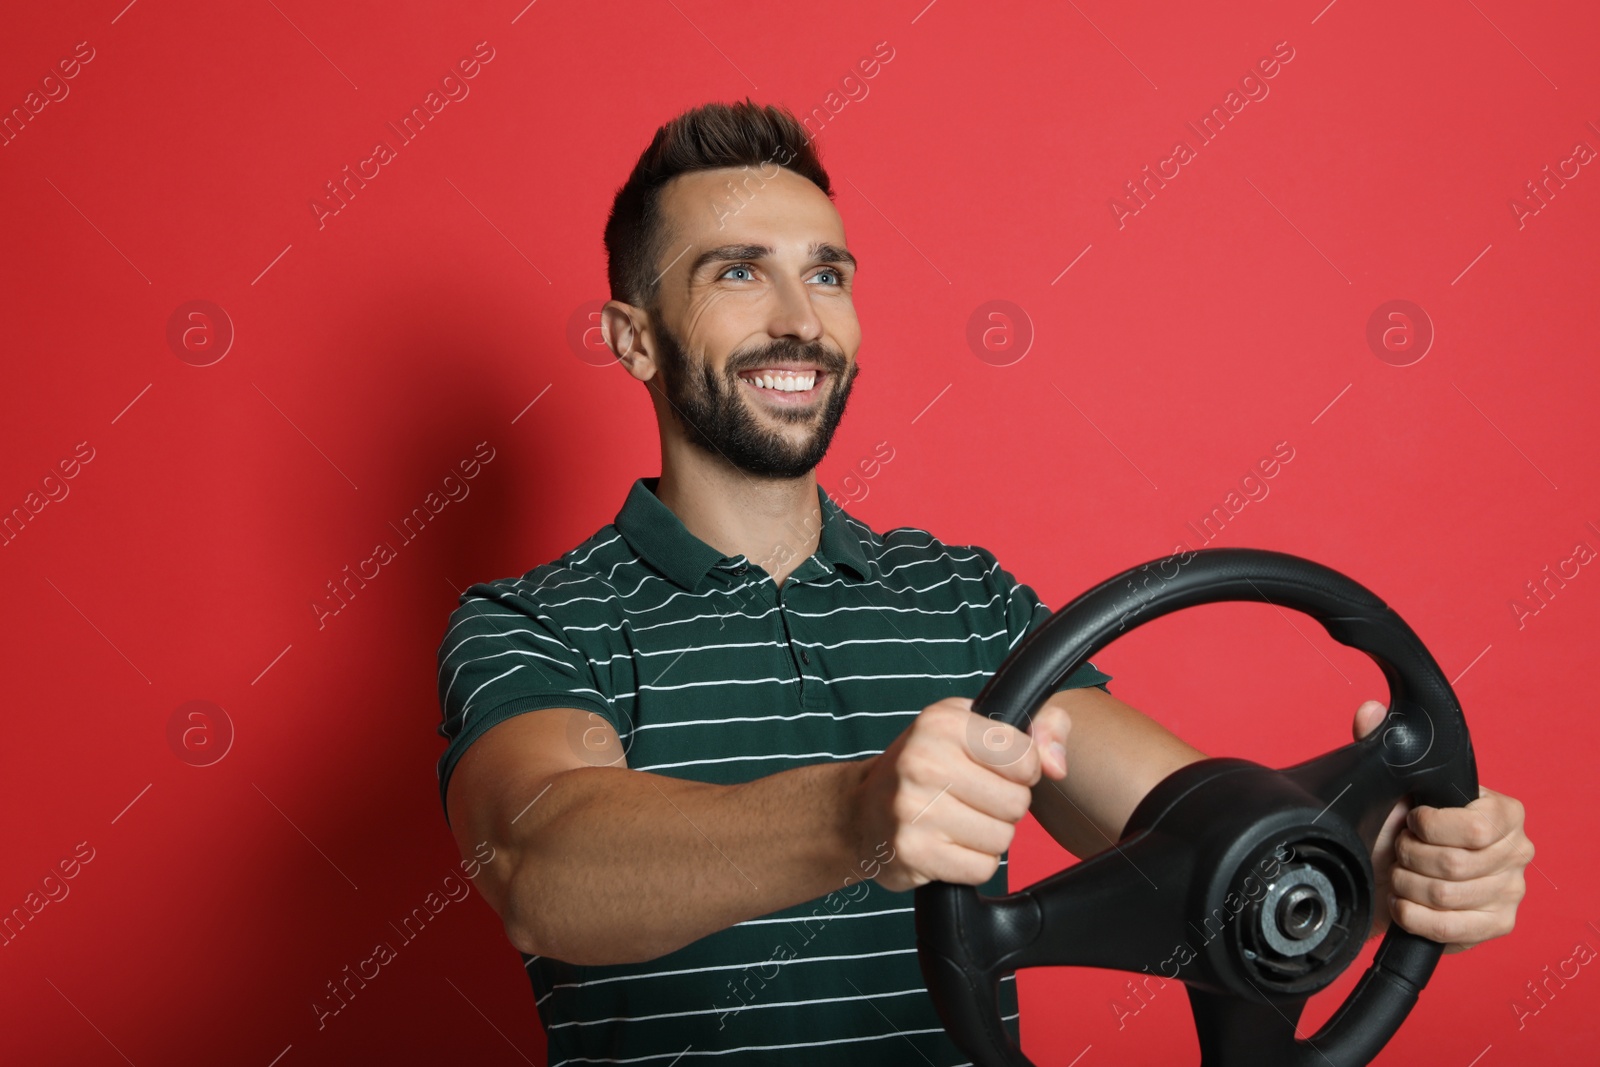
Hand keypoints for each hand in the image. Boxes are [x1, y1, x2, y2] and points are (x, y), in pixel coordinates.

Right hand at [853, 696, 1070, 891]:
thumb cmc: (926, 764)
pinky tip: (948, 843)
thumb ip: (1038, 727)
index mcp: (943, 722)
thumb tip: (1058, 766)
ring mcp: (915, 809)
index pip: (1025, 758)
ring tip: (957, 820)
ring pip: (1002, 839)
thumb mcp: (974, 725)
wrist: (858, 810)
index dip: (1021, 770)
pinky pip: (981, 868)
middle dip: (1004, 807)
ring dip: (988, 836)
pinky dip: (972, 862)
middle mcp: (923, 761)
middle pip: (1016, 804)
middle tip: (971, 798)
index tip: (994, 769)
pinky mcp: (913, 852)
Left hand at [1353, 699, 1531, 952]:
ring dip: (1408, 887)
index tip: (1410, 821)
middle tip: (1400, 850)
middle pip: (1456, 866)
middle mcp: (1517, 850)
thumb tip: (1369, 711)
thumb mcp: (1387, 786)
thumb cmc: (1395, 828)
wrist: (1385, 876)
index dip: (1429, 828)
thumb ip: (1380, 744)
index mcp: (1502, 811)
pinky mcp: (1497, 925)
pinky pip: (1453, 930)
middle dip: (1411, 858)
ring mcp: (1511, 891)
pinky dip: (1416, 917)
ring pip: (1448, 898)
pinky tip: (1405, 904)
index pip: (1474, 827)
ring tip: (1400, 874)